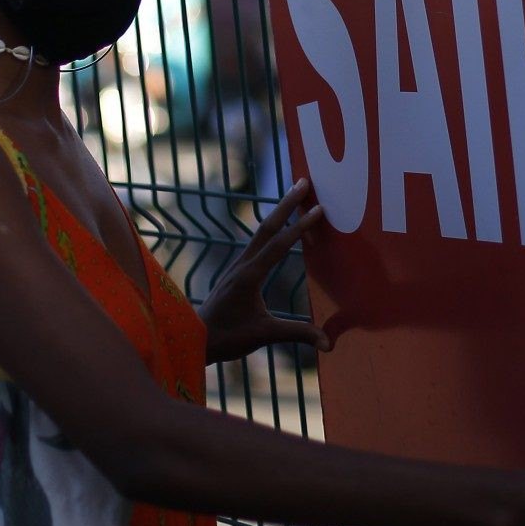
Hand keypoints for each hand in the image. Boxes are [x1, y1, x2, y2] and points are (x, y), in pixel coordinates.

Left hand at [199, 178, 330, 364]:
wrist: (196, 338)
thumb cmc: (228, 337)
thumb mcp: (264, 335)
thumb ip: (297, 334)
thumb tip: (328, 344)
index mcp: (250, 276)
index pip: (280, 244)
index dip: (301, 226)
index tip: (319, 208)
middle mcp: (243, 264)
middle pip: (268, 226)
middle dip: (287, 203)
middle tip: (304, 181)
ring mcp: (238, 265)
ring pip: (261, 231)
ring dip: (279, 211)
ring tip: (294, 195)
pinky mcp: (238, 270)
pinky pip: (257, 241)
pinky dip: (272, 227)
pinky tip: (278, 226)